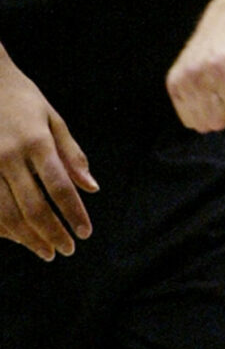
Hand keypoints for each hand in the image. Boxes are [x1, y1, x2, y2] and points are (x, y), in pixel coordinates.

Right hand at [0, 55, 95, 258]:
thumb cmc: (20, 97)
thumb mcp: (52, 118)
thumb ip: (71, 154)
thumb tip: (91, 188)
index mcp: (35, 142)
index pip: (60, 188)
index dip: (73, 214)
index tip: (84, 233)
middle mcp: (8, 156)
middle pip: (32, 207)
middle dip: (52, 234)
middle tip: (67, 250)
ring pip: (5, 213)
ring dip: (27, 238)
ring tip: (45, 251)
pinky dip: (1, 226)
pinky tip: (14, 237)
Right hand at [167, 0, 224, 138]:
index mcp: (221, 67)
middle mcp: (195, 73)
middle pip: (218, 122)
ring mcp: (181, 79)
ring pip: (202, 125)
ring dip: (216, 113)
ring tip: (221, 89)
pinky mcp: (172, 83)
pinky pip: (188, 120)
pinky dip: (201, 112)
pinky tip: (209, 93)